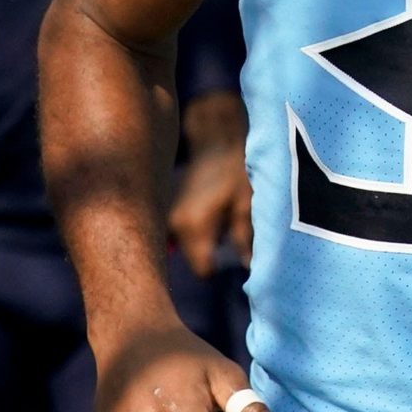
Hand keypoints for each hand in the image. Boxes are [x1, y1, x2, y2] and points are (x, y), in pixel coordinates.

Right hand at [169, 145, 252, 277]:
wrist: (213, 142)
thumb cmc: (235, 170)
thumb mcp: (246, 204)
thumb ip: (245, 238)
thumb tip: (248, 266)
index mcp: (194, 226)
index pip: (203, 270)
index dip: (221, 268)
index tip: (233, 254)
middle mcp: (173, 226)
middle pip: (191, 261)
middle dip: (210, 257)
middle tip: (227, 238)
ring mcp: (165, 218)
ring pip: (183, 249)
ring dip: (200, 244)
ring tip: (217, 222)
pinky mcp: (163, 210)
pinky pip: (176, 234)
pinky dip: (190, 233)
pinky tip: (204, 215)